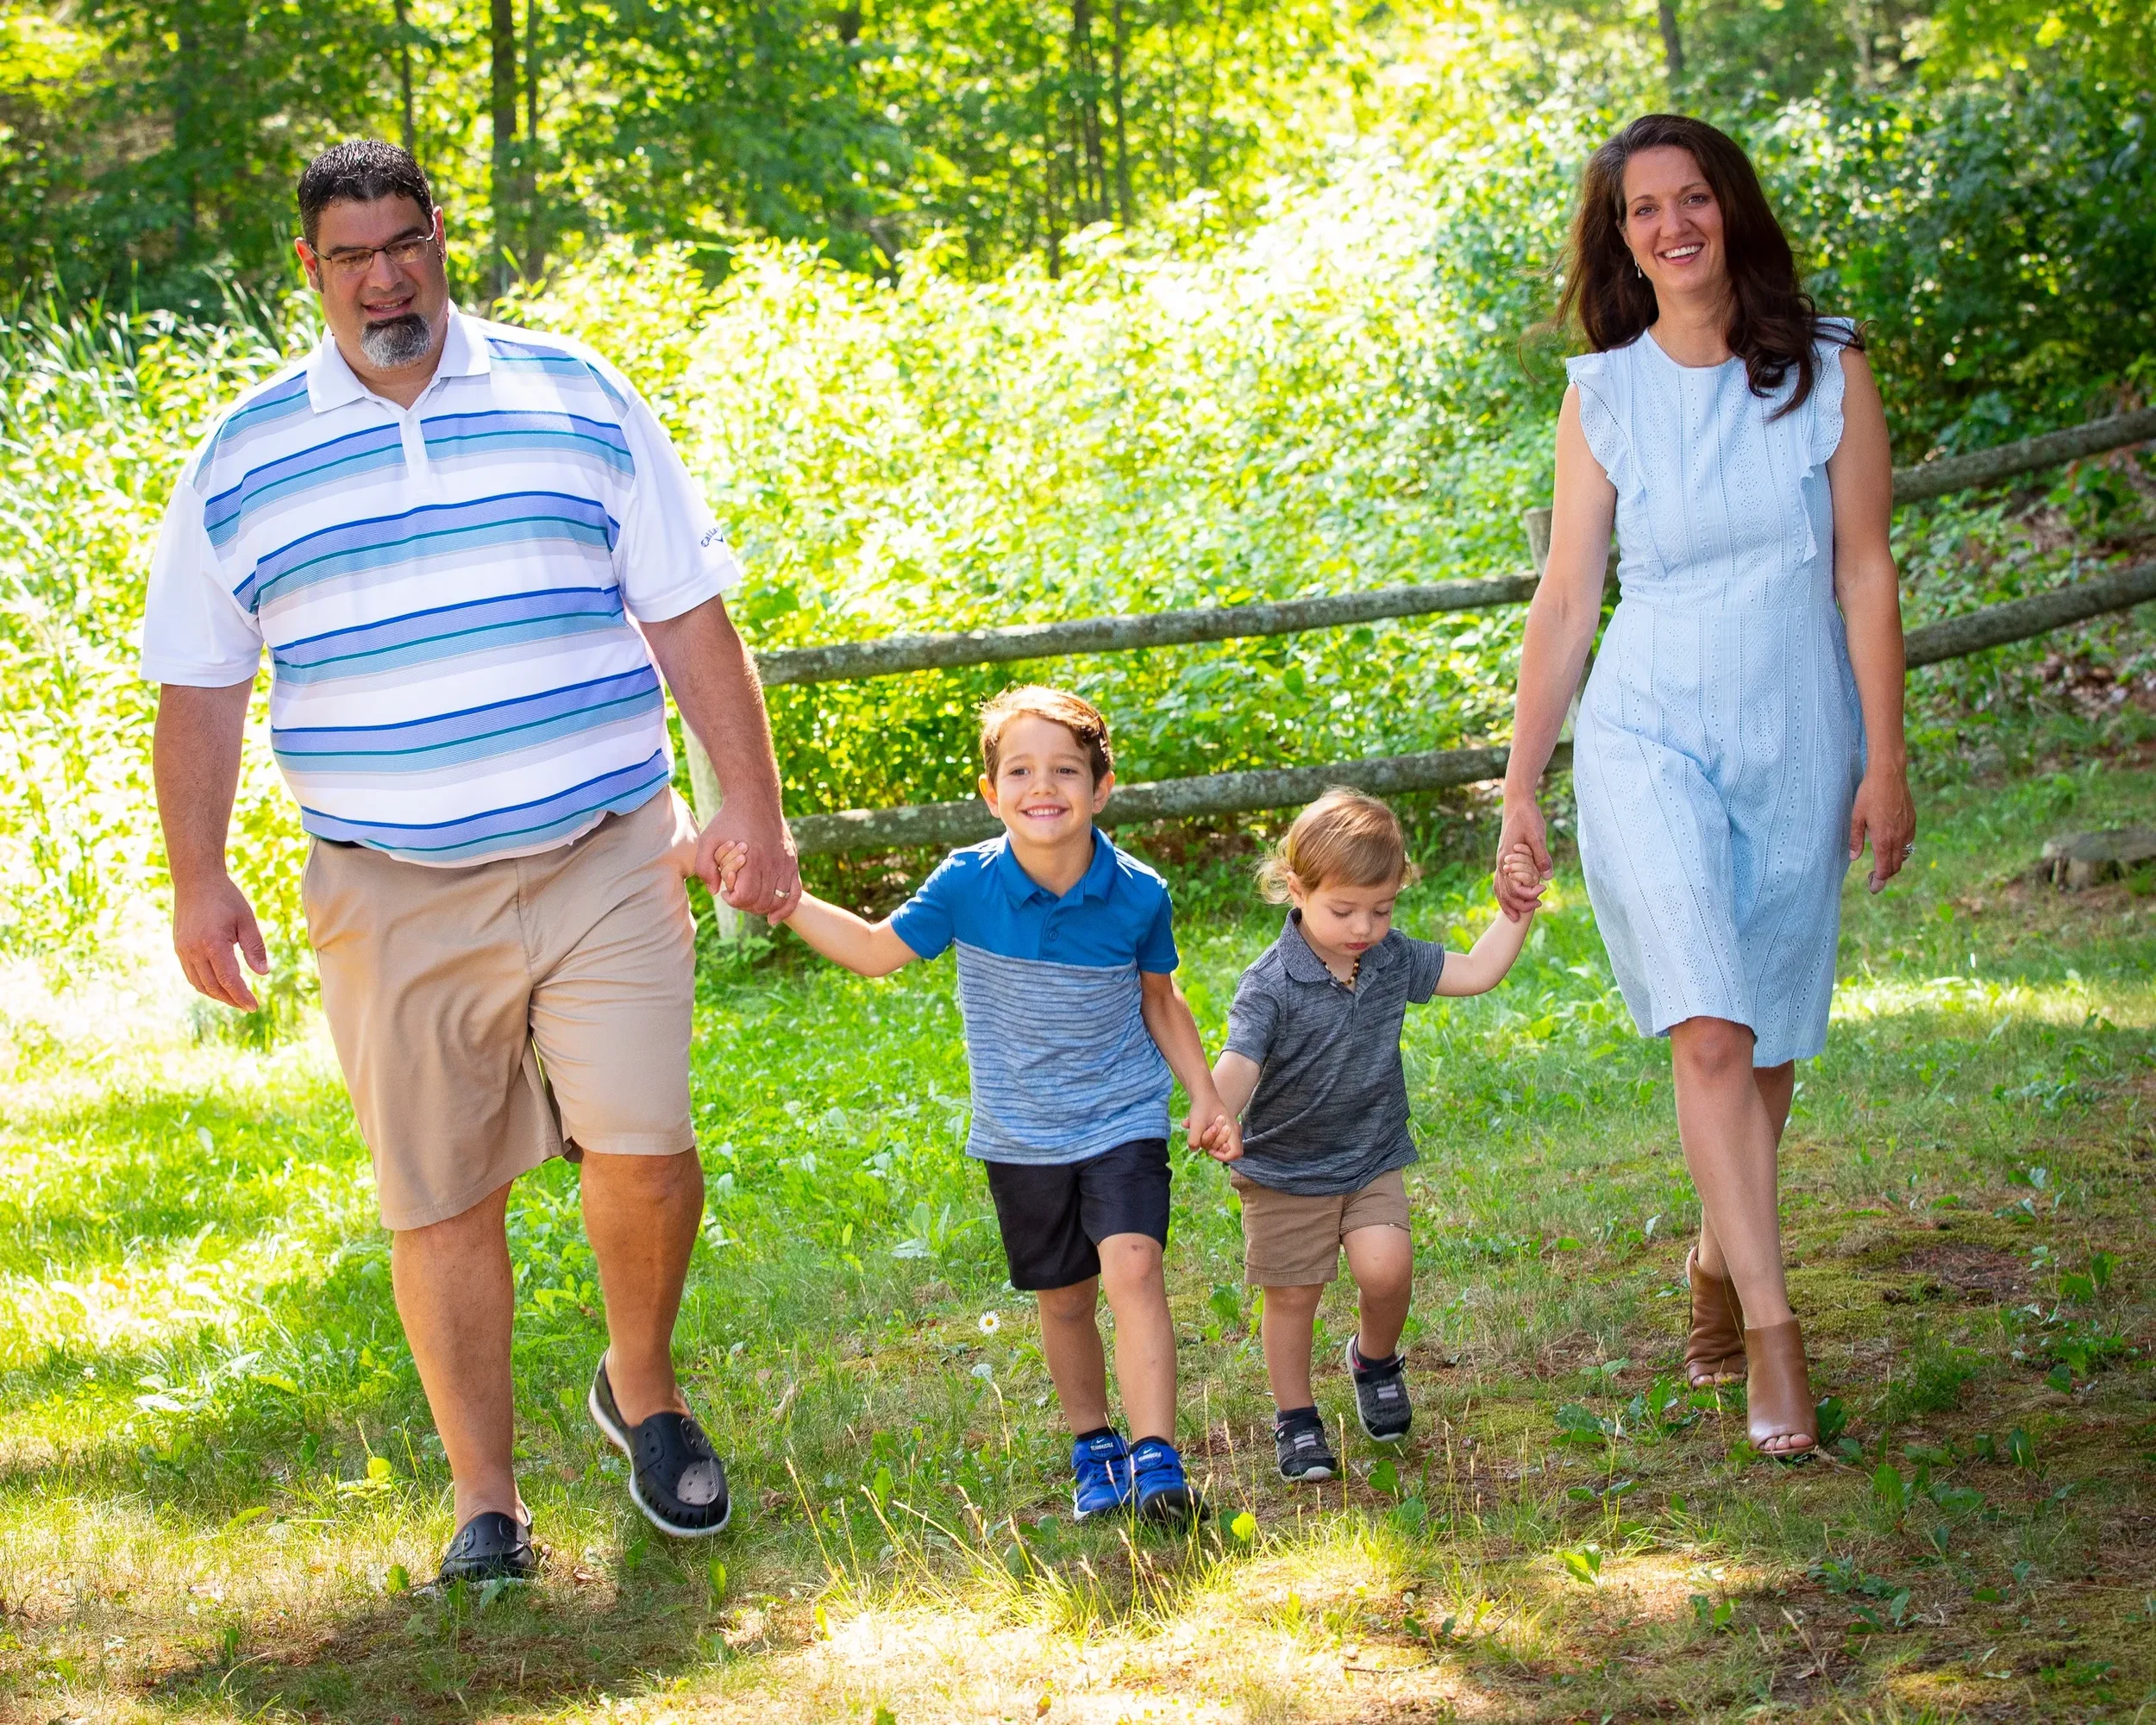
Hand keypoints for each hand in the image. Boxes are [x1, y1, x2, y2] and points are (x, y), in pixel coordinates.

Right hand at [172, 872, 268, 1010]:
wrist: (196, 881)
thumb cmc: (226, 898)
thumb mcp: (247, 920)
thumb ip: (255, 948)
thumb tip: (263, 973)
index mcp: (213, 944)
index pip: (229, 980)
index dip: (241, 996)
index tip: (253, 1006)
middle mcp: (193, 950)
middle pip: (213, 987)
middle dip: (230, 999)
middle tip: (247, 1005)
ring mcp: (183, 950)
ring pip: (199, 984)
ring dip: (217, 995)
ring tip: (234, 998)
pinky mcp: (179, 948)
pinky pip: (191, 974)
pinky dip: (204, 985)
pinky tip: (218, 985)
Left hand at [691, 803, 800, 917]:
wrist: (755, 799)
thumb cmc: (728, 820)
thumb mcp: (707, 840)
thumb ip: (704, 868)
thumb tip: (715, 891)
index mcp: (750, 860)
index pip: (745, 897)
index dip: (733, 901)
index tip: (726, 892)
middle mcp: (770, 864)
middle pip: (761, 902)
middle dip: (745, 905)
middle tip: (736, 895)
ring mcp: (784, 864)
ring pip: (776, 901)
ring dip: (761, 908)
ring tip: (749, 900)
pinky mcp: (792, 862)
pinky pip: (795, 893)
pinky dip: (786, 909)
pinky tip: (774, 919)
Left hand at [1186, 1096, 1243, 1162]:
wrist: (1202, 1093)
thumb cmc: (1202, 1107)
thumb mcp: (1196, 1123)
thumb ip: (1194, 1139)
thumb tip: (1194, 1149)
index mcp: (1233, 1130)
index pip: (1235, 1153)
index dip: (1222, 1156)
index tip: (1210, 1150)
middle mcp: (1233, 1132)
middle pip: (1225, 1150)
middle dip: (1212, 1144)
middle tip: (1207, 1130)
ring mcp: (1228, 1131)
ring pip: (1218, 1145)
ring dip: (1206, 1139)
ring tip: (1200, 1126)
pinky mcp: (1220, 1130)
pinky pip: (1212, 1140)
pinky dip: (1202, 1136)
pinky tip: (1193, 1125)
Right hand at [1494, 795, 1551, 920]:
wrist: (1517, 803)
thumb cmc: (1527, 817)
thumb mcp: (1537, 836)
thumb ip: (1541, 856)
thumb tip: (1547, 877)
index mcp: (1507, 859)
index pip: (1514, 887)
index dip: (1528, 894)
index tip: (1543, 891)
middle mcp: (1501, 862)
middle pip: (1504, 892)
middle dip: (1518, 904)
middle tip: (1535, 909)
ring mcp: (1501, 861)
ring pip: (1499, 888)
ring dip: (1507, 903)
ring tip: (1516, 917)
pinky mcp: (1505, 858)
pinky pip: (1500, 881)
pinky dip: (1504, 894)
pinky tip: (1511, 899)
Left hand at [1849, 765, 1916, 893]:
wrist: (1889, 775)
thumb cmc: (1869, 794)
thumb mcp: (1856, 817)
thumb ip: (1855, 839)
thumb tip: (1854, 858)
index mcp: (1883, 839)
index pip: (1885, 869)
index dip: (1879, 882)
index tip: (1873, 888)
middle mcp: (1898, 837)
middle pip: (1896, 866)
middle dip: (1886, 875)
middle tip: (1873, 878)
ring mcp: (1907, 829)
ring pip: (1904, 855)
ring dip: (1894, 863)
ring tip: (1881, 863)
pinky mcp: (1912, 821)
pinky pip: (1909, 842)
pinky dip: (1901, 850)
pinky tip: (1891, 845)